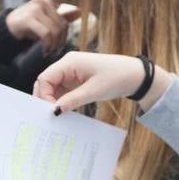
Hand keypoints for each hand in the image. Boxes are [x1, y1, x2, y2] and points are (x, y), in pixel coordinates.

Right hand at [5, 0, 79, 54]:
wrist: (7, 29)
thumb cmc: (29, 25)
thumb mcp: (46, 20)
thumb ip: (61, 16)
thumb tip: (79, 12)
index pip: (66, 17)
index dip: (66, 32)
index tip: (59, 42)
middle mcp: (42, 0)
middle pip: (62, 25)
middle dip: (60, 41)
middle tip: (54, 50)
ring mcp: (34, 8)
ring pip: (55, 30)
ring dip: (54, 45)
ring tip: (49, 51)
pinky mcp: (28, 18)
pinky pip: (46, 34)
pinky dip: (47, 45)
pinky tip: (44, 51)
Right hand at [34, 51, 174, 113]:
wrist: (135, 75)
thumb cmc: (117, 77)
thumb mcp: (94, 91)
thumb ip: (72, 100)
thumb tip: (54, 111)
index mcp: (69, 62)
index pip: (45, 78)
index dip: (43, 95)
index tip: (50, 112)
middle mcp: (67, 65)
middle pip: (46, 82)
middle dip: (45, 99)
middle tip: (49, 117)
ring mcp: (71, 72)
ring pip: (52, 88)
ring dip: (53, 101)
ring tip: (57, 117)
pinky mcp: (76, 80)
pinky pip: (62, 91)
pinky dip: (61, 101)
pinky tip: (64, 112)